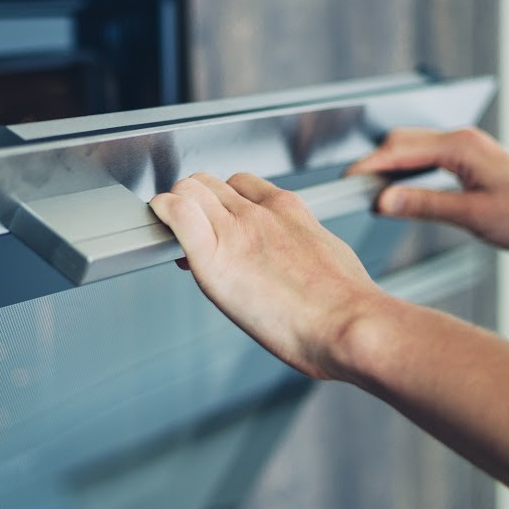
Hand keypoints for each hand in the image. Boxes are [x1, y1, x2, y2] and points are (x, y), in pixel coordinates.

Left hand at [149, 172, 386, 380]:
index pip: (241, 184)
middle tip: (193, 233)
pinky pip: (177, 213)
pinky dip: (163, 212)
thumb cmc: (345, 304)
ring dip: (176, 208)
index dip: (222, 201)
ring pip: (189, 192)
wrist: (347, 323)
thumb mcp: (329, 255)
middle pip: (209, 185)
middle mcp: (259, 213)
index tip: (219, 223)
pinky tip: (161, 224)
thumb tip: (295, 259)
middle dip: (195, 203)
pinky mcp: (214, 256)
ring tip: (176, 237)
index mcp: (289, 210)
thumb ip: (303, 246)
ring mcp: (236, 231)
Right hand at [347, 127, 508, 253]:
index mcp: (461, 147)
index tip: (344, 182)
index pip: (399, 150)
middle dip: (373, 163)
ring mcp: (468, 149)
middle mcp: (463, 141)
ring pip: (414, 148)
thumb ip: (424, 205)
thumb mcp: (472, 216)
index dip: (368, 167)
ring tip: (371, 191)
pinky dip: (408, 171)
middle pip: (401, 142)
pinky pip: (429, 157)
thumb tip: (384, 200)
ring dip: (390, 166)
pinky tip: (402, 189)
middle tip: (351, 189)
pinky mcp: (472, 162)